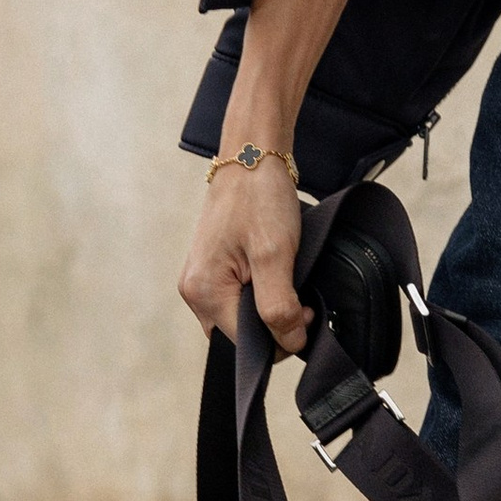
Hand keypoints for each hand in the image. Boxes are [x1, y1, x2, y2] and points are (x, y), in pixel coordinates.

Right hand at [179, 157, 308, 353]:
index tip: (305, 308)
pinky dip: (261, 294)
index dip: (281, 336)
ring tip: (287, 278)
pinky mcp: (214, 269)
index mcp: (203, 292)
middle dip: (273, 325)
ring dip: (268, 308)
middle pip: (240, 335)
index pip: (245, 344)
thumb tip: (289, 343)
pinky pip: (238, 299)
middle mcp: (194, 291)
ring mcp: (202, 279)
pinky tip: (276, 274)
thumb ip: (279, 307)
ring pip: (241, 318)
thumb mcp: (275, 255)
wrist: (252, 156)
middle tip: (299, 294)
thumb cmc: (259, 198)